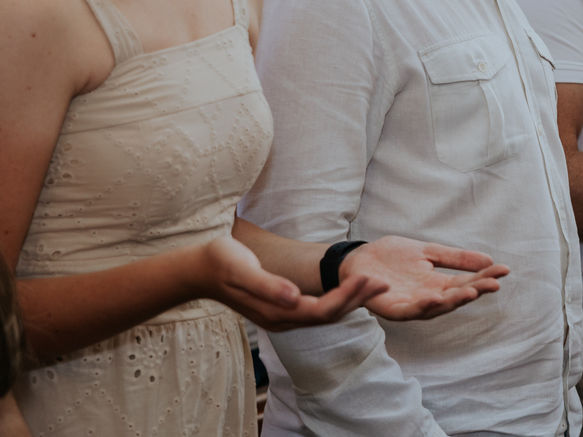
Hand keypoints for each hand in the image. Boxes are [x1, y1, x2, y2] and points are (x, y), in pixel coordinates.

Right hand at [191, 235, 388, 331]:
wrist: (198, 270)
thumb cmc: (221, 263)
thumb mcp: (242, 269)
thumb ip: (268, 285)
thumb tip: (294, 297)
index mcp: (276, 311)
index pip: (321, 310)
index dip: (348, 297)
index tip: (369, 280)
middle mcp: (283, 318)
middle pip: (329, 315)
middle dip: (357, 299)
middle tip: (384, 283)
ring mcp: (283, 316)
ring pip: (325, 315)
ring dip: (351, 300)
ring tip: (376, 286)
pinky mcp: (283, 308)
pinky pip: (317, 310)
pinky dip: (338, 300)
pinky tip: (351, 289)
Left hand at [343, 236, 509, 320]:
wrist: (356, 259)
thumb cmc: (390, 257)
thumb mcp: (427, 252)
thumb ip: (455, 259)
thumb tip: (489, 261)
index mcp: (437, 284)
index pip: (466, 281)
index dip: (485, 277)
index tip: (505, 270)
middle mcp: (427, 298)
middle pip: (455, 296)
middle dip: (474, 291)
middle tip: (492, 284)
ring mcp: (410, 305)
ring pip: (435, 308)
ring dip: (452, 301)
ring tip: (470, 292)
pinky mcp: (390, 309)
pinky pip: (408, 311)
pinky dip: (422, 307)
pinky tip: (434, 297)